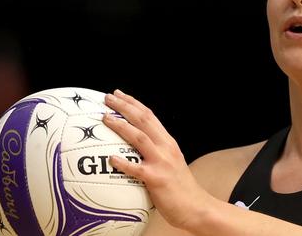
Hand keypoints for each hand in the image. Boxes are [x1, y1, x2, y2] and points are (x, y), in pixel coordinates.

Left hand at [103, 89, 211, 230]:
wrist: (196, 206)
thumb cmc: (180, 187)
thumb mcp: (171, 161)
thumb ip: (157, 152)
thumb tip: (134, 147)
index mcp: (168, 142)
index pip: (150, 116)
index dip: (134, 103)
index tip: (119, 95)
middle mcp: (166, 147)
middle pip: (144, 120)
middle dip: (125, 106)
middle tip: (108, 98)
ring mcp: (161, 162)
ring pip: (139, 137)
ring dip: (121, 126)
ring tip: (105, 118)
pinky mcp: (156, 179)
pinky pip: (136, 169)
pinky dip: (123, 162)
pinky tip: (111, 158)